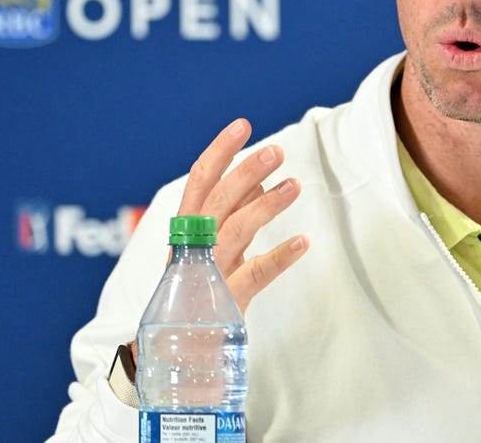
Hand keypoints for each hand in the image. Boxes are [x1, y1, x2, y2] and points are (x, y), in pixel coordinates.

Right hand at [176, 118, 308, 314]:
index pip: (199, 183)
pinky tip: (303, 242)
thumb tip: (259, 179)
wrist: (177, 354)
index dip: (220, 152)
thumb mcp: (214, 248)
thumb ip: (233, 214)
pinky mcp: (226, 303)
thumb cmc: (199, 294)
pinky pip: (254, 276)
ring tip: (296, 185)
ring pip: (234, 232)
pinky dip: (279, 257)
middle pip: (216, 203)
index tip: (242, 125)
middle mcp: (194, 249)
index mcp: (187, 233)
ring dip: (265, 206)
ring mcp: (208, 276)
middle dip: (245, 173)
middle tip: (277, 151)